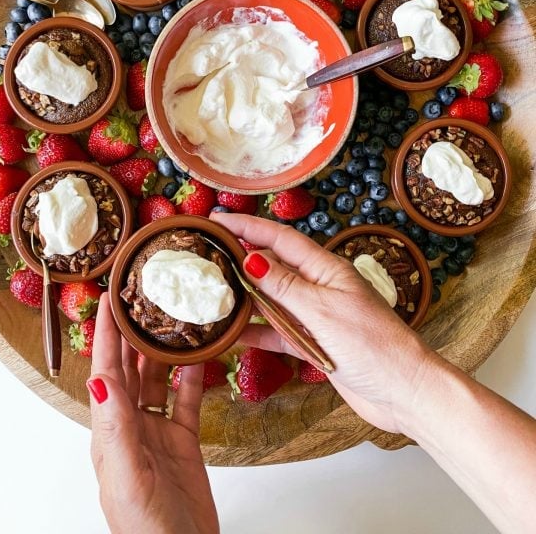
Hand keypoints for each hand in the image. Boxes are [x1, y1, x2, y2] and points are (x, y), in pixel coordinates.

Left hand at [88, 293, 218, 533]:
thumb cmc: (146, 528)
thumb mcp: (126, 475)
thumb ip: (115, 426)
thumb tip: (98, 378)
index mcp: (109, 430)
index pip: (107, 371)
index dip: (107, 334)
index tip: (109, 297)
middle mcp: (130, 425)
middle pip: (131, 368)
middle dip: (134, 331)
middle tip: (144, 295)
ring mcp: (157, 431)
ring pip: (160, 378)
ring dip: (164, 348)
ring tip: (173, 314)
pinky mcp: (184, 440)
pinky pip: (187, 399)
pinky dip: (193, 375)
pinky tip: (201, 353)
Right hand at [214, 212, 434, 433]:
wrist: (404, 391)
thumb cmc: (372, 344)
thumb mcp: (322, 310)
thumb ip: (284, 287)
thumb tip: (250, 258)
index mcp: (325, 268)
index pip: (280, 239)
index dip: (248, 226)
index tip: (216, 218)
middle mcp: (319, 286)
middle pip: (273, 266)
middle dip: (240, 259)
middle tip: (205, 256)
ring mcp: (315, 315)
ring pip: (272, 299)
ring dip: (245, 296)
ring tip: (211, 293)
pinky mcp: (314, 342)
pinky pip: (278, 331)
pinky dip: (257, 332)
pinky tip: (232, 334)